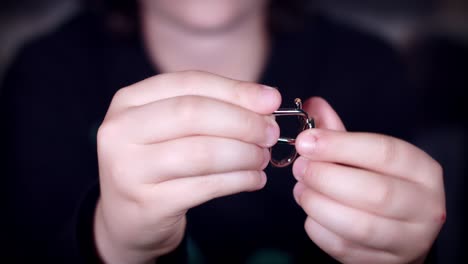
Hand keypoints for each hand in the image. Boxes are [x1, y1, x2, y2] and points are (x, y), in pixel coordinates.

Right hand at [94, 71, 280, 263]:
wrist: (128, 216)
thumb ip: (212, 107)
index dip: (235, 90)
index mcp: (128, 101)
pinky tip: (254, 179)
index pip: (189, 83)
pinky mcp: (147, 203)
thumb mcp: (170, 127)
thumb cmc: (158, 163)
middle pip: (194, 114)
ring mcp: (129, 169)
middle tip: (270, 133)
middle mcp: (120, 130)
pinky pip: (205, 186)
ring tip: (263, 158)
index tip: (271, 100)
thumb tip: (266, 100)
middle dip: (243, 122)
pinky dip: (239, 181)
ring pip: (202, 152)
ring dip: (244, 154)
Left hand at [292, 97, 445, 263]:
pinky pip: (344, 247)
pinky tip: (311, 214)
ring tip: (301, 190)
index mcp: (422, 170)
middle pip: (373, 192)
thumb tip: (310, 105)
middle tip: (300, 167)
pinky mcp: (385, 262)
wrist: (400, 228)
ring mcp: (408, 239)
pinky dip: (318, 228)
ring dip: (318, 204)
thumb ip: (339, 132)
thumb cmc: (379, 182)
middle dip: (326, 177)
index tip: (305, 141)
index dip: (340, 145)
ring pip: (358, 225)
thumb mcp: (366, 155)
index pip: (384, 152)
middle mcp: (424, 207)